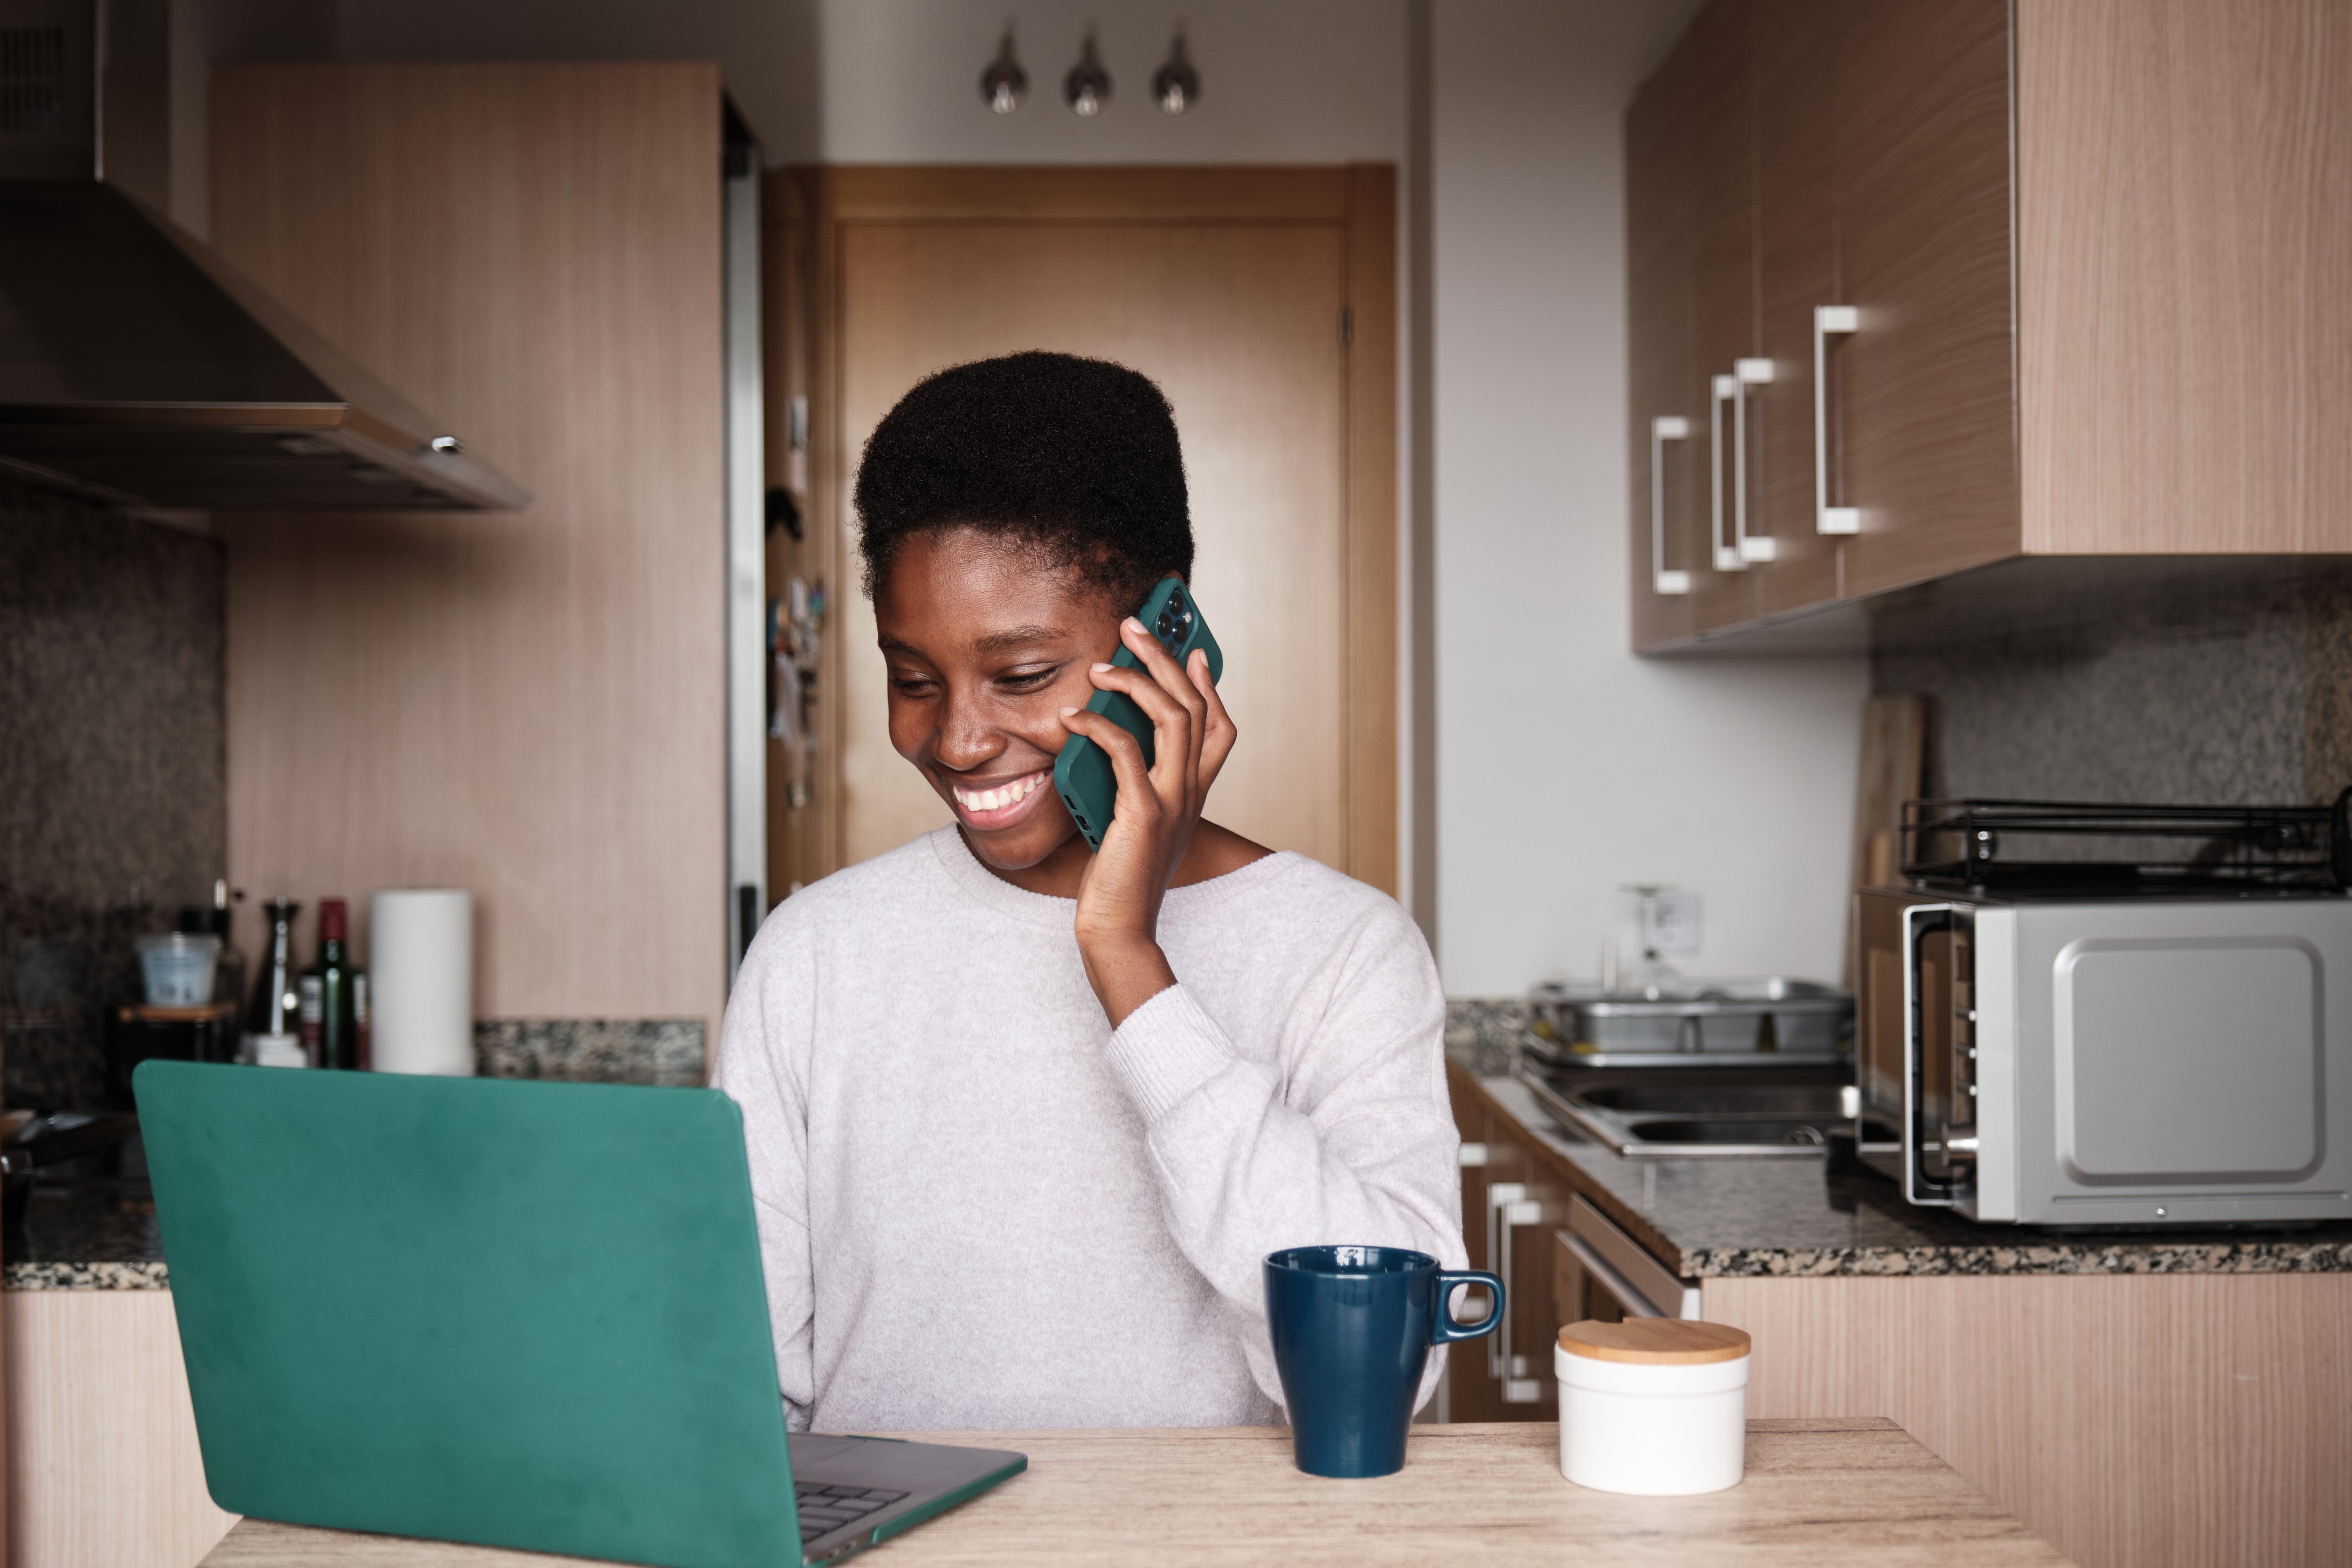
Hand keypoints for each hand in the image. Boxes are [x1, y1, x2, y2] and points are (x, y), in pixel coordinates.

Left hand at [1057, 614, 1238, 1024]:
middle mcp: (1191, 792)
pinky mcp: (1143, 813)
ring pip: (1171, 718)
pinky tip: (1074, 718)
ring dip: (1136, 680)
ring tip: (1102, 664)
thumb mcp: (1132, 822)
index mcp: (1194, 794)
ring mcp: (1172, 800)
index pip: (1220, 729)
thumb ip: (1131, 783)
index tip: (1194, 652)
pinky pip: (1126, 752)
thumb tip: (1107, 741)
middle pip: (1194, 706)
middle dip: (1166, 658)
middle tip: (1135, 625)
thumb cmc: (1118, 879)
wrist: (1118, 930)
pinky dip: (1099, 727)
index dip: (1209, 686)